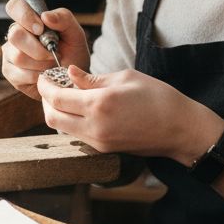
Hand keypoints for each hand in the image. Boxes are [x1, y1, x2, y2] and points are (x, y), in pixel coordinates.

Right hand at [1, 0, 89, 99]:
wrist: (73, 80)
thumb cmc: (73, 54)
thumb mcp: (75, 34)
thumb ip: (64, 19)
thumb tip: (45, 15)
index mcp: (30, 19)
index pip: (15, 6)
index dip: (25, 16)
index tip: (41, 29)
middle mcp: (16, 34)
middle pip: (15, 35)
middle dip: (38, 49)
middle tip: (53, 55)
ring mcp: (10, 53)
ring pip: (18, 56)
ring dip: (41, 64)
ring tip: (52, 66)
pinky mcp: (10, 72)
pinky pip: (19, 74)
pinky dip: (36, 76)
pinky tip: (44, 75)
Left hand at [35, 66, 222, 162]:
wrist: (180, 128)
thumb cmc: (158, 97)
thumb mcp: (125, 78)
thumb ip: (93, 78)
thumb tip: (70, 74)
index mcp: (99, 105)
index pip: (56, 98)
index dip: (45, 86)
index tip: (44, 76)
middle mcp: (94, 127)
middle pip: (52, 117)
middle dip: (45, 101)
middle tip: (50, 86)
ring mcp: (98, 141)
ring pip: (62, 128)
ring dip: (58, 112)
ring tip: (66, 95)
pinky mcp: (104, 149)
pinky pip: (77, 134)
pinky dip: (72, 121)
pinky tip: (81, 108)